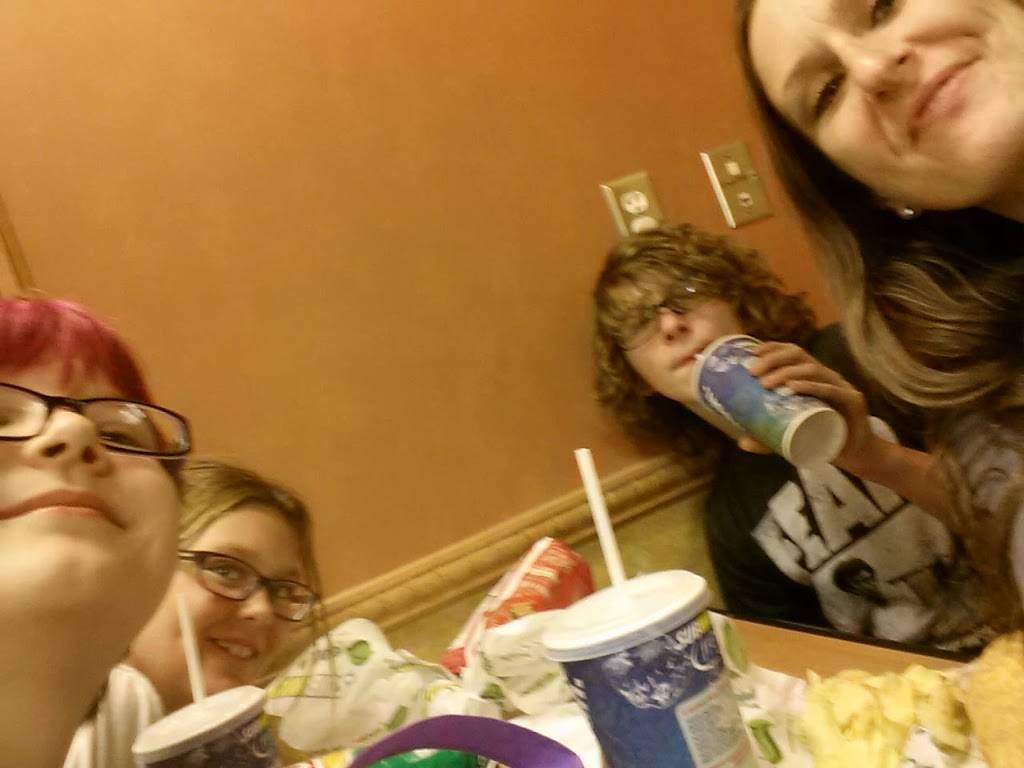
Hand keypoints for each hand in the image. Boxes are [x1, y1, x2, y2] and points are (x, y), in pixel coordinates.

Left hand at [744, 341, 883, 472]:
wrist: (855, 455)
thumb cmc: (822, 438)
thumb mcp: (789, 436)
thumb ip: (767, 438)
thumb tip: (741, 442)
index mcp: (813, 377)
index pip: (793, 352)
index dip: (773, 348)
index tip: (751, 353)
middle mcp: (826, 376)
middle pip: (799, 356)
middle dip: (774, 359)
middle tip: (752, 372)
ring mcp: (841, 386)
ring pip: (813, 370)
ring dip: (787, 372)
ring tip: (766, 383)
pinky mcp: (853, 401)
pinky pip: (832, 390)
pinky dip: (811, 386)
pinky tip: (793, 387)